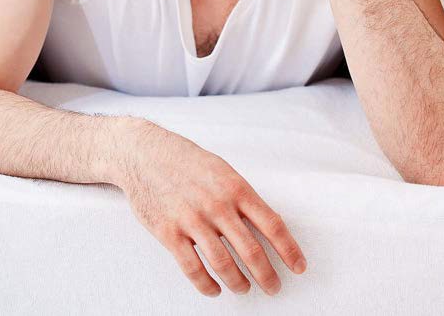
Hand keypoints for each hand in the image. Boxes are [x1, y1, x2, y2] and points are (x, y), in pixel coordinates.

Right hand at [118, 119, 307, 297]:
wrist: (145, 154)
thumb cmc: (185, 161)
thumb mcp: (221, 169)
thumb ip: (240, 196)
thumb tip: (264, 223)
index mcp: (235, 187)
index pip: (271, 224)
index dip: (289, 249)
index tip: (298, 266)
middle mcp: (217, 205)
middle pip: (251, 250)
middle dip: (267, 275)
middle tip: (274, 287)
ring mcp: (192, 220)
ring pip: (224, 264)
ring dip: (239, 282)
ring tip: (245, 288)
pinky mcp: (169, 233)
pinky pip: (193, 268)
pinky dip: (207, 285)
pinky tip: (214, 289)